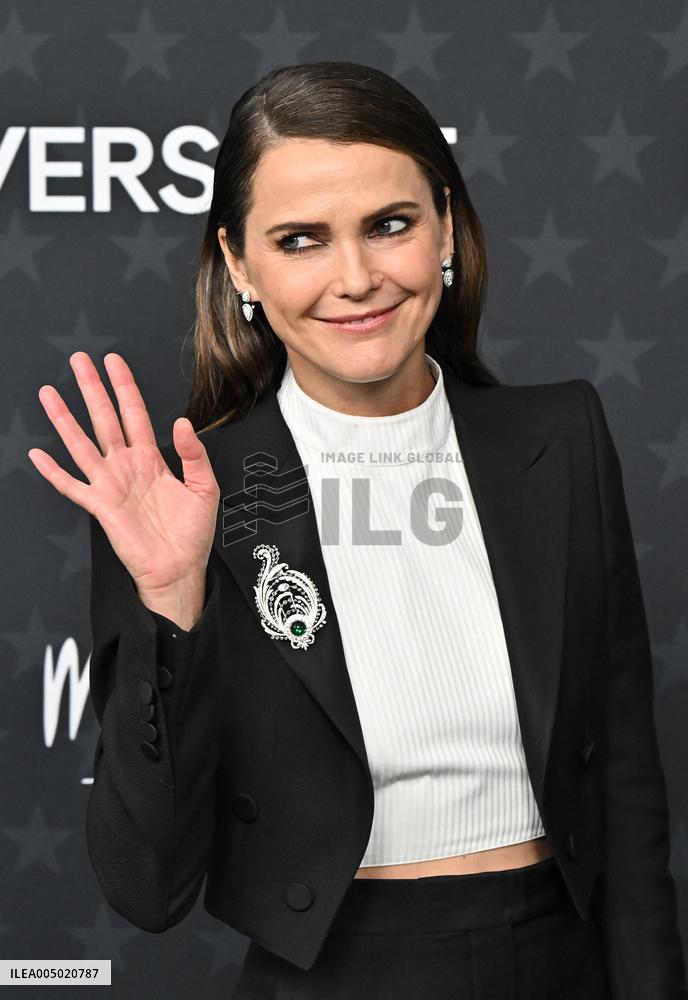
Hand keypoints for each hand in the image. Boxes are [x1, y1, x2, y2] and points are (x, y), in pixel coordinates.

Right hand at [28, 352, 219, 602]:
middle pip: (105, 419)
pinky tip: (38, 455)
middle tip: (78, 360)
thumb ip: (194, 454)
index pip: (134, 414)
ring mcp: (111, 485)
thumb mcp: (205, 488)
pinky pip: (72, 487)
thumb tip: (182, 423)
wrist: (180, 569)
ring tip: (49, 394)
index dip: (125, 387)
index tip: (113, 361)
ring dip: (65, 420)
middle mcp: (127, 466)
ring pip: (82, 444)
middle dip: (92, 389)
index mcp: (152, 459)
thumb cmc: (192, 533)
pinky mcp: (101, 507)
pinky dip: (54, 472)